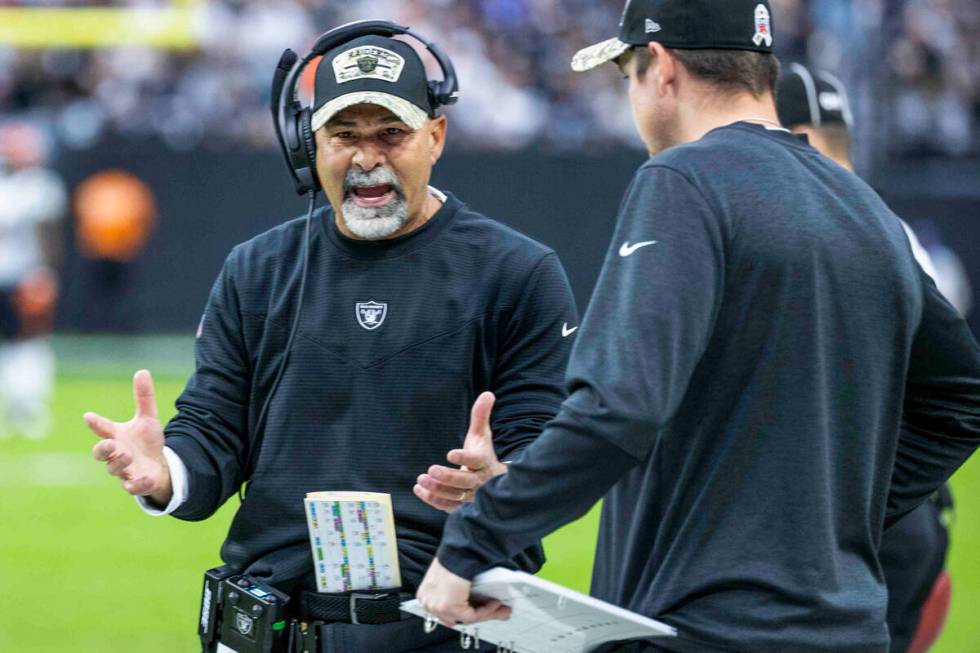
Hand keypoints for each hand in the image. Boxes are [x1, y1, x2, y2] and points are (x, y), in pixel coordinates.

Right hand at [85, 369, 171, 505]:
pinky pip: (133, 487)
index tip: (88, 416)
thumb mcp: (148, 419)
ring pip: (115, 469)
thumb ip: (144, 398)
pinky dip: (138, 484)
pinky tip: (145, 479)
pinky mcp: (136, 483)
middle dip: (102, 449)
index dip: (96, 423)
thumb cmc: (146, 442)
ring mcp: (125, 470)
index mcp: (117, 436)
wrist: (157, 466)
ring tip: (127, 454)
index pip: (103, 428)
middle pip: (101, 453)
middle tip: (109, 443)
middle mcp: (117, 453)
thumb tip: (142, 371)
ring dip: (119, 462)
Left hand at [415, 392, 506, 512]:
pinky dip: (433, 499)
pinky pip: (448, 506)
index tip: (450, 453)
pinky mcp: (462, 506)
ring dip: (438, 489)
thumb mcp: (482, 435)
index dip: (464, 457)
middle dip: (448, 477)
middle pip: (465, 482)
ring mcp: (472, 496)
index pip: (476, 460)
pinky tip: (419, 489)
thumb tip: (487, 393)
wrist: (495, 483)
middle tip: (430, 470)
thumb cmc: (484, 454)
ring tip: (421, 479)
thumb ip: (481, 415)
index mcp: (485, 462)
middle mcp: (480, 482)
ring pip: (455, 496)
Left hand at [417, 557, 510, 626]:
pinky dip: (486, 611)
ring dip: (486, 612)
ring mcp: (437, 607)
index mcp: (425, 594)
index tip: (482, 608)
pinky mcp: (449, 607)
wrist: (459, 550)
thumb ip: (457, 589)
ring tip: (500, 606)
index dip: (468, 610)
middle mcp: (428, 603)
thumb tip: (472, 597)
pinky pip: (472, 616)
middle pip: (457, 616)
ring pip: (466, 617)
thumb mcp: (451, 573)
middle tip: (497, 609)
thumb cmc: (456, 555)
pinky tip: (495, 602)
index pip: (447, 611)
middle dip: (480, 613)